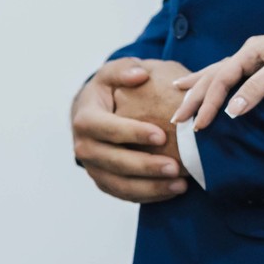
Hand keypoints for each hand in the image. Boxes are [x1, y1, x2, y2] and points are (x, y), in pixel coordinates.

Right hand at [71, 59, 187, 202]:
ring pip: (119, 184)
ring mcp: (93, 168)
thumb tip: (139, 74)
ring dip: (150, 187)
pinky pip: (125, 194)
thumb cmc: (110, 90)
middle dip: (144, 166)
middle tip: (175, 167)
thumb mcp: (112, 73)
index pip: (105, 128)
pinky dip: (149, 195)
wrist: (95, 114)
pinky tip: (173, 190)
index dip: (131, 133)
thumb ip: (124, 69)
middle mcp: (84, 146)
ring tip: (180, 185)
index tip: (161, 135)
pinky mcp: (105, 182)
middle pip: (113, 161)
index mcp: (85, 119)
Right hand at [171, 18, 263, 131]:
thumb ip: (260, 88)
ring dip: (200, 84)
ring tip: (178, 90)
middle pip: (214, 75)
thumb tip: (232, 111)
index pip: (221, 80)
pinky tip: (214, 81)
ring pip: (220, 72)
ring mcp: (258, 57)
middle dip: (194, 97)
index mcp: (251, 51)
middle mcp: (250, 52)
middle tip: (175, 119)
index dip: (207, 104)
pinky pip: (234, 74)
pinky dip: (218, 80)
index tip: (197, 125)